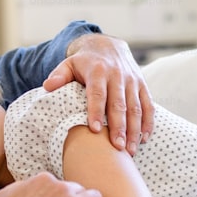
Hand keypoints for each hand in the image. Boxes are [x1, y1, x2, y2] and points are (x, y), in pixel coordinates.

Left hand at [42, 32, 154, 155]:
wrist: (108, 46)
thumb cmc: (84, 62)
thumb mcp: (69, 64)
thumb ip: (59, 75)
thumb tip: (47, 86)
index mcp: (98, 71)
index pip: (97, 93)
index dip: (96, 111)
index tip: (94, 130)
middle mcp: (118, 76)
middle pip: (119, 104)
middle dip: (119, 127)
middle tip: (117, 147)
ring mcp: (132, 81)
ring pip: (136, 107)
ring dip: (135, 130)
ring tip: (130, 151)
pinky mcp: (142, 85)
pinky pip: (148, 105)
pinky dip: (148, 123)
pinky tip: (144, 139)